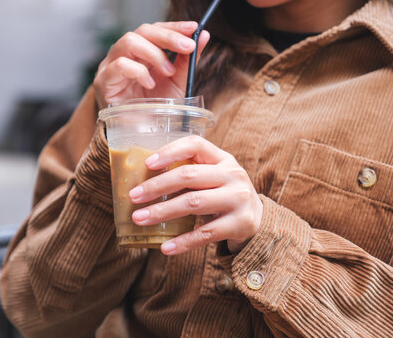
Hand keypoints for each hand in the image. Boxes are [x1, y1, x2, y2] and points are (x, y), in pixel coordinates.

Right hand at [93, 21, 209, 108]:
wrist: (140, 135)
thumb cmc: (154, 108)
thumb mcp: (177, 82)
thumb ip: (187, 60)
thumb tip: (204, 36)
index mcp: (140, 52)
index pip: (155, 30)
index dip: (174, 26)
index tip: (194, 28)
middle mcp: (124, 54)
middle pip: (142, 31)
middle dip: (168, 36)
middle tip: (187, 47)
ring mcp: (111, 65)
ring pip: (129, 41)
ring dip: (154, 54)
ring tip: (168, 71)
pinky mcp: (104, 81)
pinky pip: (120, 65)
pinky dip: (139, 71)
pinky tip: (150, 83)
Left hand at [128, 136, 262, 254]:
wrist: (259, 220)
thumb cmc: (223, 194)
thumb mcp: (214, 177)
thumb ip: (189, 174)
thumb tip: (142, 182)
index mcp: (223, 159)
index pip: (196, 145)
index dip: (170, 151)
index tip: (148, 163)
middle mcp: (233, 175)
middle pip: (189, 176)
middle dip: (157, 186)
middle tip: (133, 196)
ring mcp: (238, 199)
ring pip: (193, 203)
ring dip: (162, 212)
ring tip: (139, 219)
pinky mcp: (240, 224)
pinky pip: (206, 233)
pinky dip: (183, 241)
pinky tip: (165, 247)